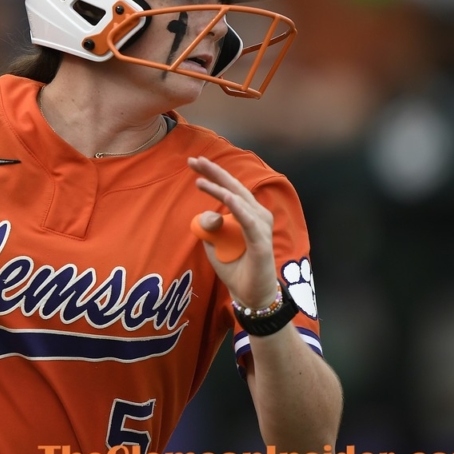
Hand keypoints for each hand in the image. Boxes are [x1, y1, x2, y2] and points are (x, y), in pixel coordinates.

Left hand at [187, 156, 277, 308]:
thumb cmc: (234, 266)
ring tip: (199, 181)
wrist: (249, 294)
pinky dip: (238, 208)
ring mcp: (260, 228)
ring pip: (240, 201)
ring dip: (220, 189)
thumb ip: (207, 228)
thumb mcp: (212, 244)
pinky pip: (248, 222)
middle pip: (234, 188)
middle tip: (194, 159)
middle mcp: (256, 216)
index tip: (192, 162)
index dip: (212, 173)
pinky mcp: (261, 243)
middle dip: (214, 172)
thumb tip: (206, 215)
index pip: (228, 187)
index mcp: (245, 213)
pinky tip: (228, 197)